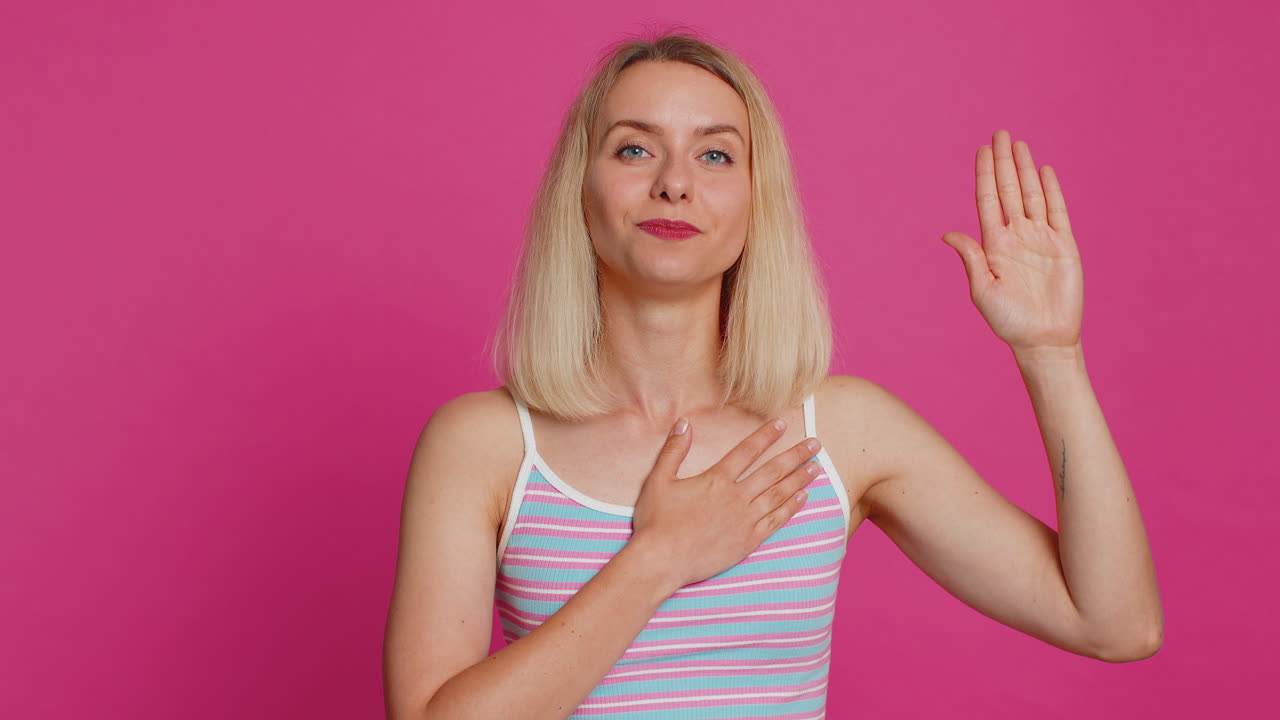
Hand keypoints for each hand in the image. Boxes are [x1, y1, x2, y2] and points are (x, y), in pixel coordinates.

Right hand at [630, 417, 821, 589]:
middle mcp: (736, 497)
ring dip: (799, 479)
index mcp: (716, 480)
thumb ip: (674, 450)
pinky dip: (791, 507)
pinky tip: (803, 498)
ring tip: (816, 467)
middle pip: (772, 471)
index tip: (783, 424)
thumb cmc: (656, 521)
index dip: (766, 436)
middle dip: (796, 455)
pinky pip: (776, 520)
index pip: (747, 451)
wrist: (662, 560)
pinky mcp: (748, 540)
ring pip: (779, 494)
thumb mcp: (659, 479)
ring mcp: (745, 519)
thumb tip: (684, 423)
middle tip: (815, 443)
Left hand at [941, 129, 1083, 353]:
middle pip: (1009, 190)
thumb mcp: (983, 290)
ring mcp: (1041, 239)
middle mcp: (1016, 236)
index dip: (985, 175)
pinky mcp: (1065, 246)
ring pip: (1032, 194)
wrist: (1043, 339)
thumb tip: (948, 234)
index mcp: (994, 245)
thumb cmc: (1009, 321)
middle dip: (1003, 162)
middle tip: (999, 133)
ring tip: (1018, 144)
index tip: (981, 150)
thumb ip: (971, 259)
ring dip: (1025, 169)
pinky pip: (1058, 211)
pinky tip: (1044, 171)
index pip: (988, 201)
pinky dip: (1052, 190)